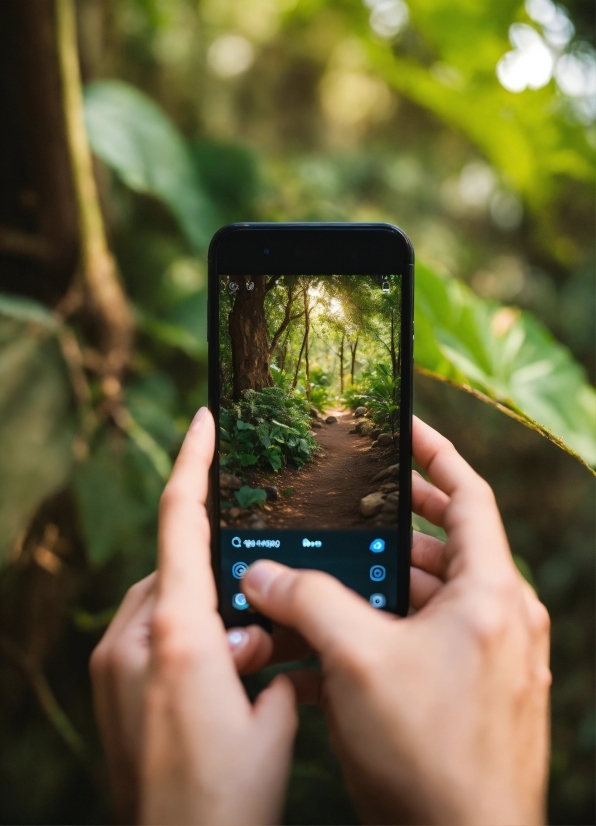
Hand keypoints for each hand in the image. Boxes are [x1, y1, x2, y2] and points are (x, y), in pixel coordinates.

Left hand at [90, 408, 297, 824]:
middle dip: (218, 576)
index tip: (204, 421)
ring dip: (200, 614)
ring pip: (161, 604)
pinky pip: (144, 637)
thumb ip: (268, 659)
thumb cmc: (228, 799)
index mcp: (178, 634)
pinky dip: (180, 640)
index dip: (194, 464)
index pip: (182, 523)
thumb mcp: (272, 719)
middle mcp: (132, 640)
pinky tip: (213, 683)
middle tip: (259, 617)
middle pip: (176, 569)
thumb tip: (261, 637)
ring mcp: (111, 666)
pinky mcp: (107, 691)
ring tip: (241, 663)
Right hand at [243, 417, 550, 825]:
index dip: (436, 453)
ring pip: (437, 595)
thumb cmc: (429, 755)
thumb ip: (305, 603)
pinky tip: (345, 637)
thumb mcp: (356, 662)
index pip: (470, 495)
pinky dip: (394, 626)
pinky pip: (434, 639)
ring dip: (388, 579)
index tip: (404, 428)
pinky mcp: (475, 693)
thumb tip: (259, 574)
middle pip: (450, 544)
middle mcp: (502, 620)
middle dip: (398, 522)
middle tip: (355, 502)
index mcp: (492, 595)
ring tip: (337, 570)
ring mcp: (492, 659)